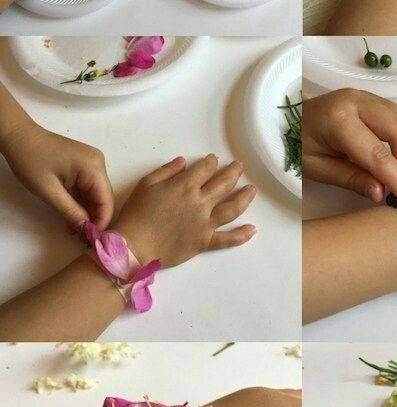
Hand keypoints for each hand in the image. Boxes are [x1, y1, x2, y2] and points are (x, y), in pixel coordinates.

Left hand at [3, 118, 112, 229]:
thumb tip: (86, 229)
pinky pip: (87, 188)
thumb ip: (70, 211)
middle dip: (94, 218)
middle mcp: (98, 163)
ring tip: (73, 230)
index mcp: (93, 167)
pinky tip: (71, 216)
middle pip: (102, 198)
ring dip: (86, 212)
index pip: (106, 200)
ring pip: (95, 194)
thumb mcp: (49, 191)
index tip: (90, 240)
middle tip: (80, 238)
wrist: (19, 137)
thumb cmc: (31, 161)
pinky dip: (80, 202)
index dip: (101, 222)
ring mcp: (91, 163)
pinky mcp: (83, 165)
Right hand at [116, 155, 256, 265]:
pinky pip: (227, 239)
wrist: (133, 246)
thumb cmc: (136, 214)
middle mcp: (199, 202)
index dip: (211, 162)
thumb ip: (167, 170)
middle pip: (223, 184)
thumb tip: (184, 161)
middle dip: (233, 173)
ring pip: (232, 208)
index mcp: (184, 186)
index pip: (205, 169)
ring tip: (251, 190)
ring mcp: (204, 223)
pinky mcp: (204, 242)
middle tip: (240, 167)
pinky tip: (252, 229)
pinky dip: (241, 235)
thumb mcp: (146, 184)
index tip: (214, 160)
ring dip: (244, 197)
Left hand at [303, 89, 396, 201]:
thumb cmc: (297, 145)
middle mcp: (356, 100)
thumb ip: (350, 179)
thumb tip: (381, 193)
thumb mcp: (316, 168)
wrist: (286, 119)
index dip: (396, 175)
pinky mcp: (371, 98)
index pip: (376, 151)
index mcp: (337, 119)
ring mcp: (365, 96)